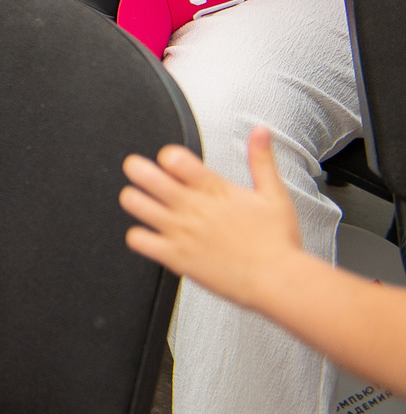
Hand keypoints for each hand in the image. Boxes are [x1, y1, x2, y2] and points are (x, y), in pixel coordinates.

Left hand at [121, 128, 306, 312]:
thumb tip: (260, 131)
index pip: (173, 157)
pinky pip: (137, 240)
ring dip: (133, 199)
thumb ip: (261, 160)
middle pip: (144, 174)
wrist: (279, 282)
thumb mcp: (274, 195)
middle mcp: (192, 207)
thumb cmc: (278, 242)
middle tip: (139, 172)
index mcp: (214, 189)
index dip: (167, 156)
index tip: (170, 163)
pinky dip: (137, 236)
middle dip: (137, 168)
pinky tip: (147, 235)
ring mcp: (181, 231)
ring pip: (134, 203)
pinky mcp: (175, 257)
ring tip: (141, 200)